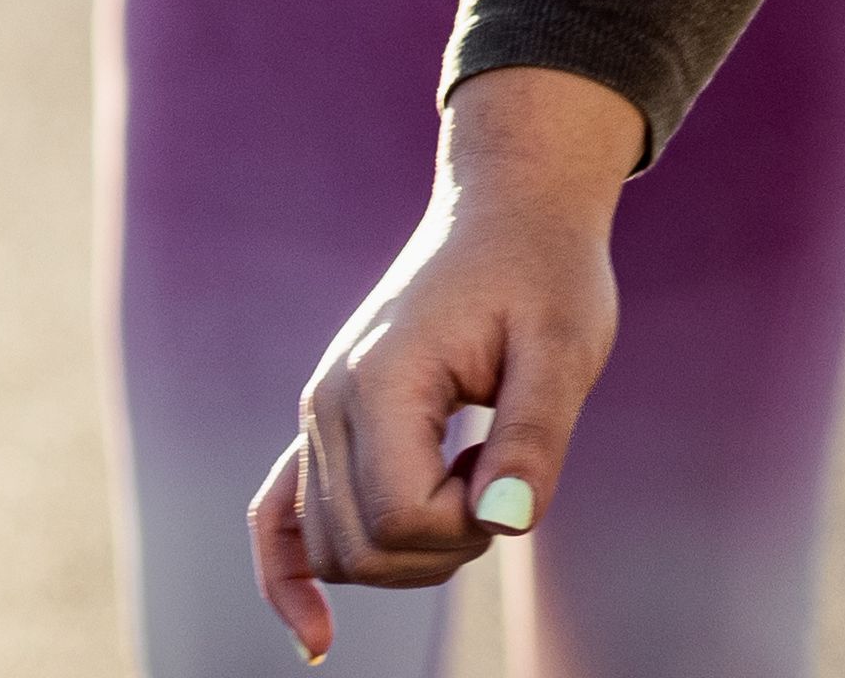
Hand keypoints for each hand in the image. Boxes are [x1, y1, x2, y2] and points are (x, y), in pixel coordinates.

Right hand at [255, 68, 639, 663]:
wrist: (509, 209)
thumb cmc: (545, 271)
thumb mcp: (567, 346)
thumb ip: (534, 436)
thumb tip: (505, 524)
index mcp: (381, 379)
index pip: (402, 518)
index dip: (469, 525)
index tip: (513, 470)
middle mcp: (329, 402)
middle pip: (363, 548)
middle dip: (444, 549)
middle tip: (505, 479)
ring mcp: (318, 414)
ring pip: (334, 549)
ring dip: (407, 555)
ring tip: (471, 482)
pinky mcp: (325, 423)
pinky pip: (277, 517)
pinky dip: (287, 576)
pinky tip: (316, 640)